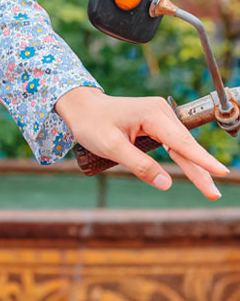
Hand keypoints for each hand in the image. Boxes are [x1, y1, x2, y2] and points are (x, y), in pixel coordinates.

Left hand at [55, 87, 230, 200]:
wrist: (80, 107)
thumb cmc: (92, 123)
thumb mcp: (112, 147)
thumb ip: (140, 165)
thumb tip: (166, 184)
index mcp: (152, 114)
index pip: (182, 141)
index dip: (201, 160)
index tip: (220, 172)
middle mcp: (160, 111)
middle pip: (185, 145)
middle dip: (201, 170)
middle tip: (214, 193)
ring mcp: (159, 116)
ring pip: (181, 146)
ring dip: (194, 166)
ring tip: (208, 189)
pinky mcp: (156, 122)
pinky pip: (173, 143)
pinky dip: (183, 158)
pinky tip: (195, 172)